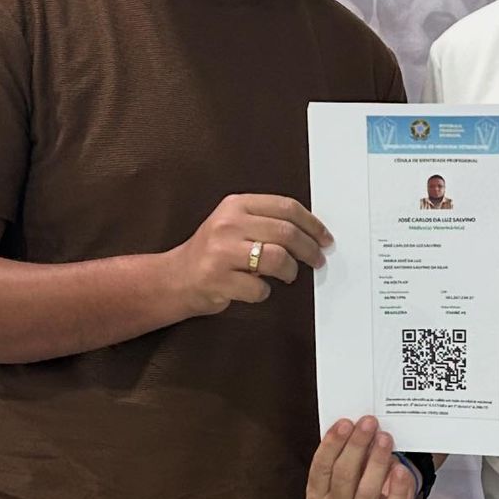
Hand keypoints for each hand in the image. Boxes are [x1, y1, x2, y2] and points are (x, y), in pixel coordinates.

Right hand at [168, 194, 331, 316]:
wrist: (174, 279)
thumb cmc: (211, 253)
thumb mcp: (233, 224)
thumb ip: (265, 221)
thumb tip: (310, 232)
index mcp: (236, 205)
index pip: (286, 207)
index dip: (313, 224)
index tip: (324, 237)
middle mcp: (228, 225)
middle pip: (287, 233)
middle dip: (309, 249)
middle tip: (317, 260)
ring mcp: (222, 252)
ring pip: (278, 259)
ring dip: (290, 272)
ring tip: (286, 276)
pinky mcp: (218, 279)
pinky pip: (260, 288)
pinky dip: (264, 292)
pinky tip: (255, 289)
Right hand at [306, 417, 419, 498]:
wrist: (382, 495)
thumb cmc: (359, 471)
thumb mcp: (348, 458)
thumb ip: (347, 444)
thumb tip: (357, 424)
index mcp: (318, 493)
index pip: (320, 467)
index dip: (332, 444)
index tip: (345, 422)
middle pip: (343, 476)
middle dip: (357, 446)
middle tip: (369, 423)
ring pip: (367, 491)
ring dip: (377, 461)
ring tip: (385, 438)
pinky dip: (398, 486)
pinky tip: (401, 468)